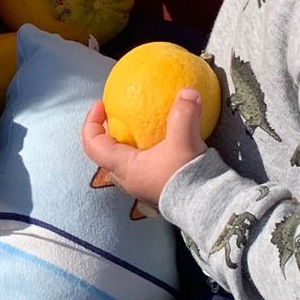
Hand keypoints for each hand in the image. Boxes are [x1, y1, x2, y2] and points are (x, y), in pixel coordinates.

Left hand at [80, 87, 203, 206]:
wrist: (207, 207)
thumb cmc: (187, 178)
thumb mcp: (185, 141)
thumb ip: (184, 114)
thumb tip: (187, 91)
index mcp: (124, 167)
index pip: (92, 144)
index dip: (91, 122)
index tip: (101, 105)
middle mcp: (127, 179)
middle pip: (104, 152)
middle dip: (107, 131)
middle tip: (118, 113)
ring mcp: (140, 185)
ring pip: (122, 160)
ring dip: (126, 142)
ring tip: (138, 125)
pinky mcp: (154, 187)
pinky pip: (140, 165)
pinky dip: (142, 150)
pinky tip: (159, 140)